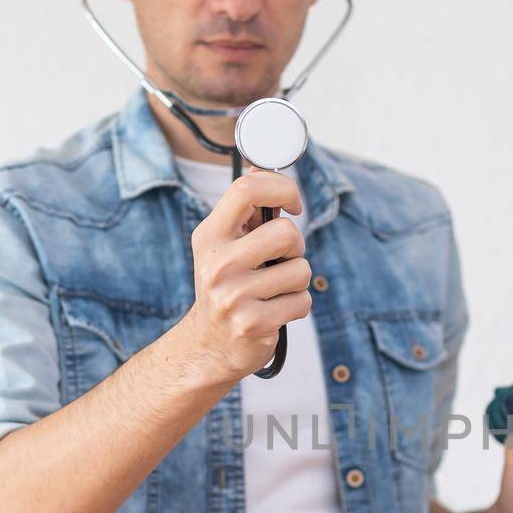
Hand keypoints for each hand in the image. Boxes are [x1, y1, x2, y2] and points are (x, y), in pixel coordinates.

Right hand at [177, 169, 309, 384]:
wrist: (209, 344)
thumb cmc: (227, 285)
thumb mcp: (224, 245)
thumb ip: (245, 212)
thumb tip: (260, 167)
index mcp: (210, 236)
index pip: (246, 189)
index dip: (281, 187)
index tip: (292, 204)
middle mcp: (217, 263)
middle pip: (286, 233)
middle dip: (295, 247)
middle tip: (282, 259)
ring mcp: (234, 296)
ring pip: (301, 271)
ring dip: (296, 281)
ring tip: (274, 290)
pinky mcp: (254, 323)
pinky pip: (303, 302)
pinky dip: (297, 306)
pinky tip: (275, 311)